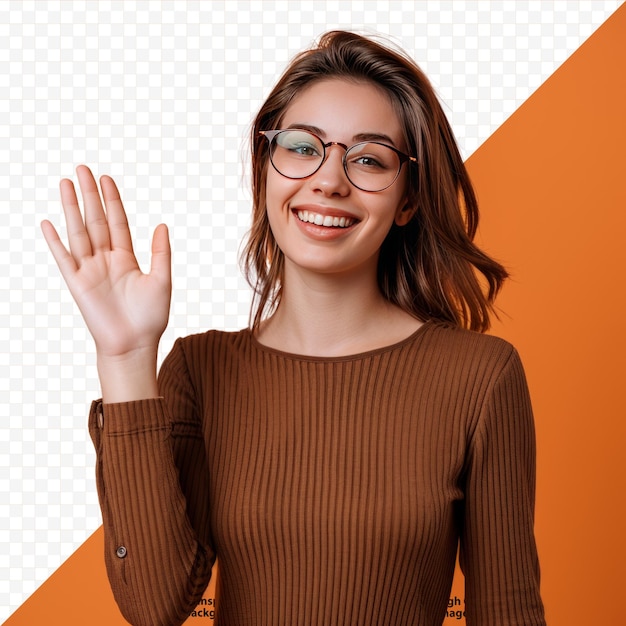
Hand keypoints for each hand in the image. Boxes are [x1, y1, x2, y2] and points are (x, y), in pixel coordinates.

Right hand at [41, 165, 171, 360]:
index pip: (117, 222)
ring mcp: (90, 270)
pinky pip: (64, 258)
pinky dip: (55, 242)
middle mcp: (106, 260)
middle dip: (89, 195)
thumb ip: (161, 253)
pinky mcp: (77, 284)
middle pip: (95, 221)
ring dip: (71, 208)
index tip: (106, 178)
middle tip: (82, 168)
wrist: (134, 345)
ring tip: (65, 183)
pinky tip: (48, 222)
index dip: (112, 201)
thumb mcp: (162, 281)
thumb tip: (162, 224)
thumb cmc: (150, 318)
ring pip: (79, 232)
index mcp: (126, 259)